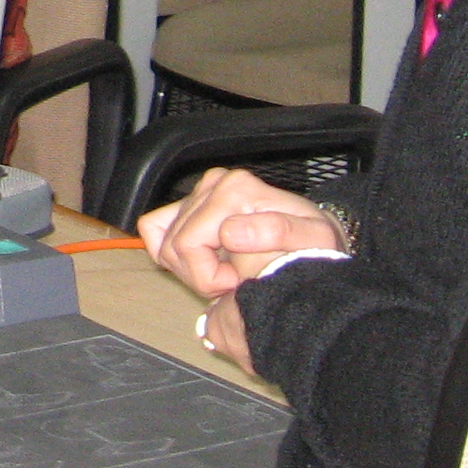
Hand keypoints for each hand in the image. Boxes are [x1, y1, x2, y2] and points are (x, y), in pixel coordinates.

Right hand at [138, 168, 345, 302]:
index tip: (241, 283)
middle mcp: (214, 183)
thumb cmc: (312, 242)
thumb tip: (229, 233)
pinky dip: (170, 251)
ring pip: (164, 242)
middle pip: (173, 246)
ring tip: (226, 273)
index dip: (209, 278)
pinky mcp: (192, 200)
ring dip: (191, 267)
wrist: (312, 236)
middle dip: (199, 275)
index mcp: (235, 191)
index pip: (187, 245)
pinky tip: (204, 262)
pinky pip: (155, 226)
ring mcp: (201, 190)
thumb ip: (276, 232)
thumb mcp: (311, 241)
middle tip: (234, 282)